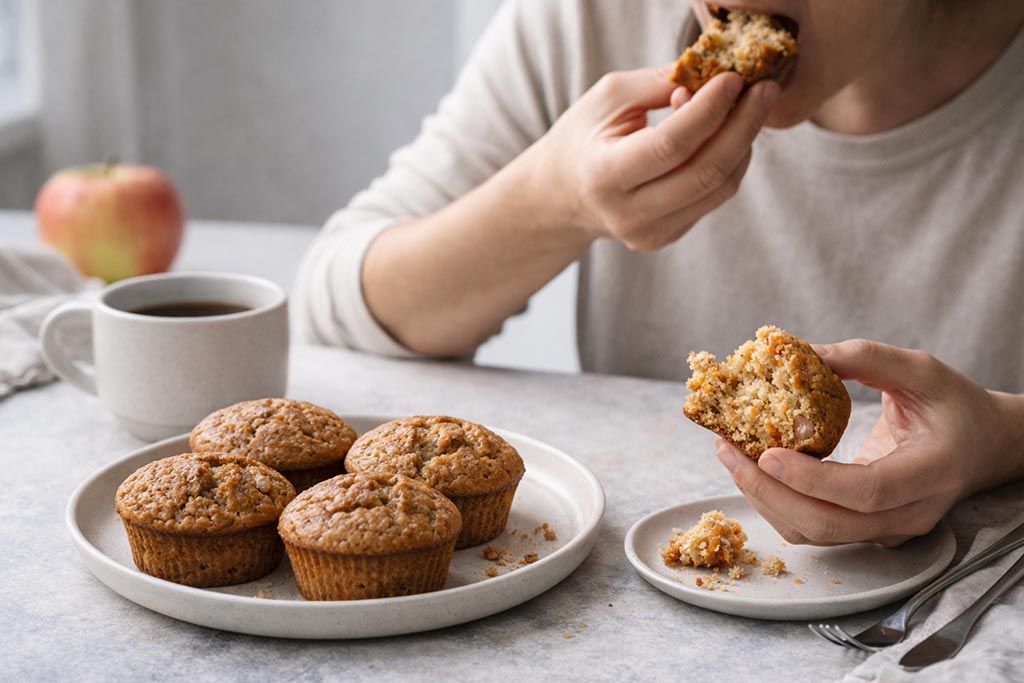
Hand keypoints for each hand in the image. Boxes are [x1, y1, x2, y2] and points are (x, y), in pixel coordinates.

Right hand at [530, 65, 778, 250]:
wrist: (563, 192)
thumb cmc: (585, 136)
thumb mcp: (609, 98)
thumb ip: (660, 84)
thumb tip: (715, 77)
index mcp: (603, 174)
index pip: (670, 146)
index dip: (708, 111)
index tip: (733, 79)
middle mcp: (627, 214)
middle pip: (705, 173)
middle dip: (742, 126)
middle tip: (764, 90)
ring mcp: (649, 233)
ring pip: (718, 189)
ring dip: (742, 144)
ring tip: (747, 108)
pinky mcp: (667, 237)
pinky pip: (713, 198)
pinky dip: (729, 162)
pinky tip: (725, 135)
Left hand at [714, 339, 1023, 545]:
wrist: (983, 446)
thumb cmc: (953, 404)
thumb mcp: (920, 369)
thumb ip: (866, 358)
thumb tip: (801, 350)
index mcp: (931, 471)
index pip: (867, 491)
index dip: (813, 479)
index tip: (766, 453)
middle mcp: (910, 512)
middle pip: (829, 524)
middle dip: (769, 491)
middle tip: (728, 450)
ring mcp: (888, 529)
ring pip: (815, 534)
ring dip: (764, 499)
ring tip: (729, 454)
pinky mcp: (867, 530)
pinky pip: (813, 530)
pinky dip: (776, 504)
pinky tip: (752, 470)